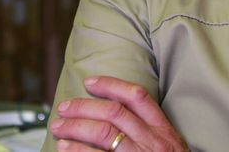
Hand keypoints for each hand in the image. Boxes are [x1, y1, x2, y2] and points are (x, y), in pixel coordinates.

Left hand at [50, 76, 189, 151]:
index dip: (111, 85)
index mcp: (163, 130)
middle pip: (114, 113)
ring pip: (104, 133)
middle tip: (64, 107)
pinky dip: (78, 150)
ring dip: (76, 127)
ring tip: (59, 127)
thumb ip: (148, 131)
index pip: (137, 97)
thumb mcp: (168, 147)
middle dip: (84, 107)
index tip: (90, 82)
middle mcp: (153, 141)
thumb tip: (114, 116)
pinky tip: (65, 147)